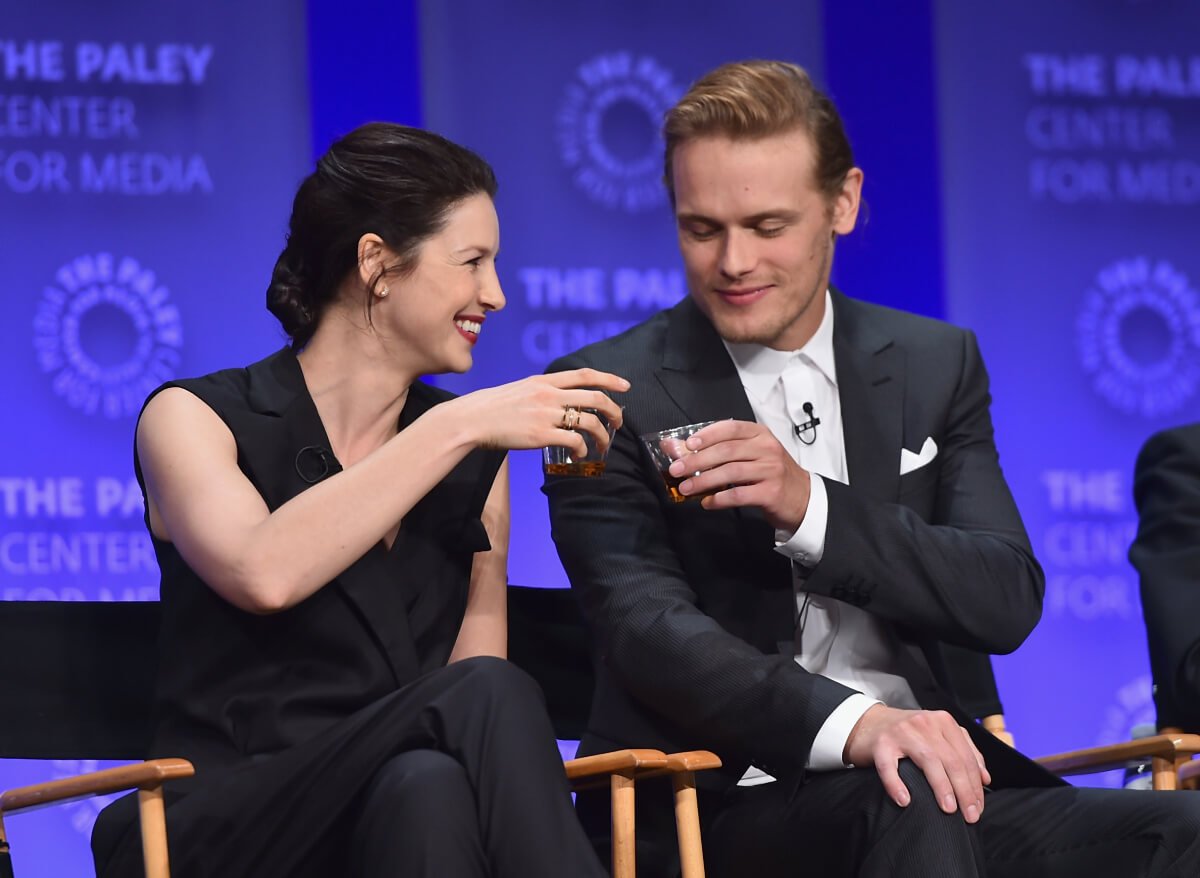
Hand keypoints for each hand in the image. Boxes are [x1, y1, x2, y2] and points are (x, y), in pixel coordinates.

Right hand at [445, 368, 628, 458]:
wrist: (471, 420)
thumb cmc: (493, 408)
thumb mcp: (521, 389)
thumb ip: (542, 392)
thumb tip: (561, 400)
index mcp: (544, 381)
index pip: (584, 374)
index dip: (609, 378)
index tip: (626, 386)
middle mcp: (549, 394)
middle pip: (596, 397)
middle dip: (614, 411)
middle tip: (618, 423)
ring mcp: (546, 414)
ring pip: (590, 422)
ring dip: (602, 435)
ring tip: (602, 445)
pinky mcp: (541, 435)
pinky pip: (574, 441)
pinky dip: (582, 449)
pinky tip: (578, 454)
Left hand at [666, 420, 810, 530]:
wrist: (803, 497)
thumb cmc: (770, 474)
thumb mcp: (748, 455)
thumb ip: (715, 449)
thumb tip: (673, 447)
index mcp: (760, 434)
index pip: (730, 428)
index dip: (707, 435)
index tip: (687, 445)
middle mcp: (767, 449)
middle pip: (726, 451)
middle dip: (697, 461)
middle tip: (676, 470)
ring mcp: (771, 470)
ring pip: (730, 472)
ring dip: (703, 481)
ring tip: (685, 488)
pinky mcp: (771, 493)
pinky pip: (738, 495)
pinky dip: (719, 499)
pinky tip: (707, 502)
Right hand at [844, 705, 989, 823]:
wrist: (867, 722)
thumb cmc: (906, 733)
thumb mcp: (938, 735)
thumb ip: (963, 750)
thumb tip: (985, 777)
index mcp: (943, 721)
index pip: (965, 756)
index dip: (975, 784)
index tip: (979, 806)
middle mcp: (925, 723)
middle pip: (952, 760)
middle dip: (965, 791)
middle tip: (970, 814)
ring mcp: (902, 732)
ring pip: (929, 761)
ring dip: (941, 788)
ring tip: (948, 809)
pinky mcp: (881, 744)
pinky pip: (889, 767)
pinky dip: (896, 785)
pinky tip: (904, 800)